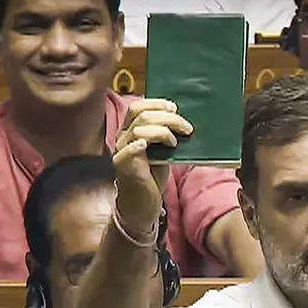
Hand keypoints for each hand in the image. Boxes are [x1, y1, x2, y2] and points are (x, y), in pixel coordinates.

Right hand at [112, 99, 192, 234]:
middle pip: (142, 116)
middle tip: (186, 127)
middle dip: (168, 118)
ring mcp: (121, 151)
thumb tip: (183, 122)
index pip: (138, 108)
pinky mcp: (122, 166)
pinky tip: (145, 144)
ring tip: (175, 142)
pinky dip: (136, 145)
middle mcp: (122, 137)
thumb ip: (165, 135)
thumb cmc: (152, 176)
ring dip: (162, 132)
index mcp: (130, 130)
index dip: (156, 104)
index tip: (175, 108)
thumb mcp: (161, 151)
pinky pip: (127, 151)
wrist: (141, 203)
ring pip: (139, 130)